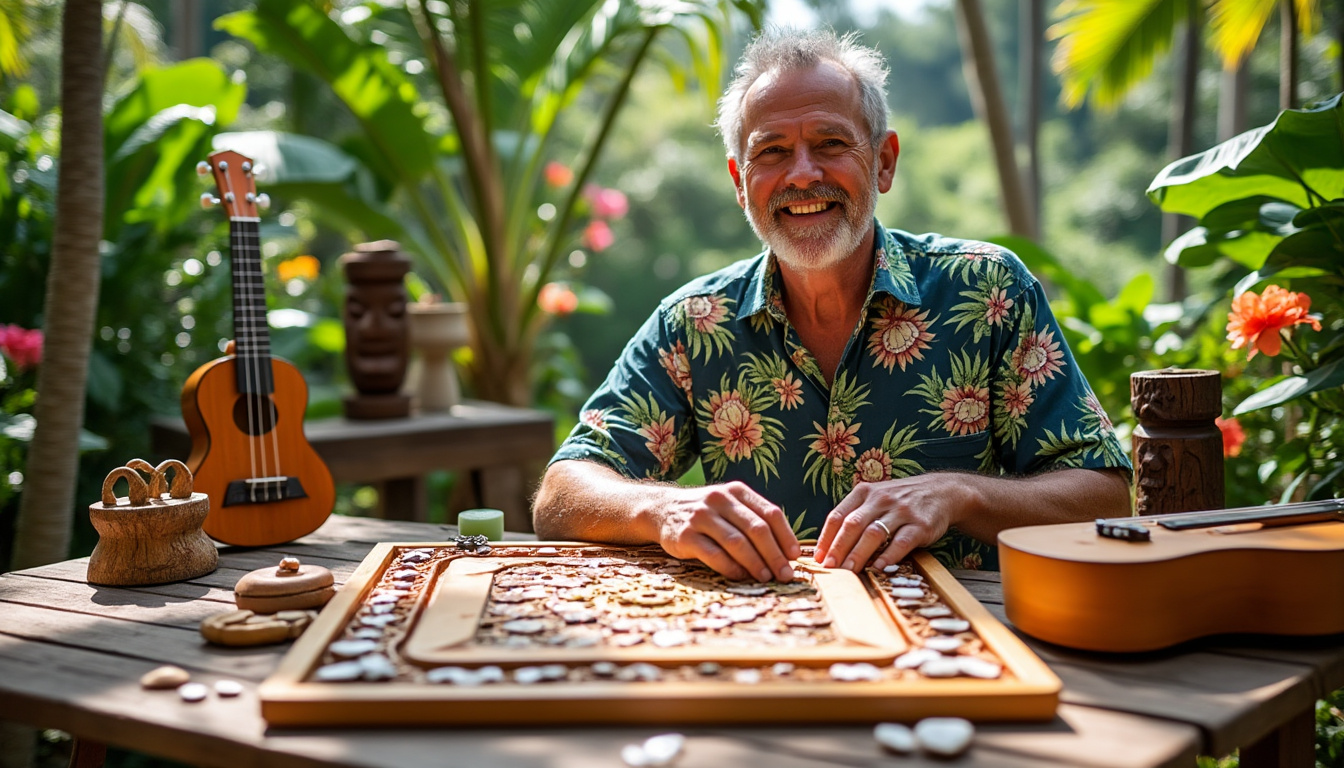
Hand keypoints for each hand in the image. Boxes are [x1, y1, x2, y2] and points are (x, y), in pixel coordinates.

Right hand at [653, 481, 799, 581]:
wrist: (662, 509)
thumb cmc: (707, 512)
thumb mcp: (730, 505)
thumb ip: (754, 520)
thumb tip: (786, 552)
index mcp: (736, 491)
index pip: (770, 513)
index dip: (786, 536)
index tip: (795, 557)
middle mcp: (719, 499)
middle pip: (756, 529)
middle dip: (774, 555)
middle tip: (785, 574)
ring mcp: (700, 517)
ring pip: (736, 542)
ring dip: (755, 563)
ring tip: (766, 578)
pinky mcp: (685, 536)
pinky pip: (714, 555)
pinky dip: (731, 568)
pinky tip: (741, 576)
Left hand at [813, 474, 975, 571]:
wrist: (942, 492)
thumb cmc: (902, 500)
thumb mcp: (876, 498)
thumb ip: (856, 515)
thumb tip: (831, 546)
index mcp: (864, 492)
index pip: (838, 515)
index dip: (826, 538)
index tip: (818, 557)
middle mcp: (880, 499)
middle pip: (853, 525)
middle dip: (838, 548)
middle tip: (829, 567)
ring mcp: (901, 511)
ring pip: (874, 533)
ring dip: (859, 554)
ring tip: (848, 570)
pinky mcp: (920, 524)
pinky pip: (901, 541)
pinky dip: (889, 555)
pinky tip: (880, 567)